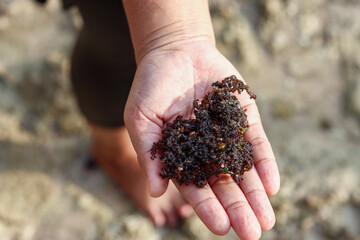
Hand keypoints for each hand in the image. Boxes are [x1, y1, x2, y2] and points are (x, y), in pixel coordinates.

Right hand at [124, 40, 279, 239]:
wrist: (175, 50)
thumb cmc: (151, 86)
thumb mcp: (141, 119)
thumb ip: (149, 154)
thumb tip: (156, 192)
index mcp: (182, 155)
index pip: (195, 186)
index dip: (207, 206)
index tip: (221, 226)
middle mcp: (206, 150)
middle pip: (224, 184)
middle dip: (237, 208)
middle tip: (251, 232)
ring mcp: (227, 135)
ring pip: (243, 169)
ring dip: (255, 194)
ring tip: (266, 220)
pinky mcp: (244, 118)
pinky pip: (257, 143)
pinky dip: (264, 164)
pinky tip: (271, 186)